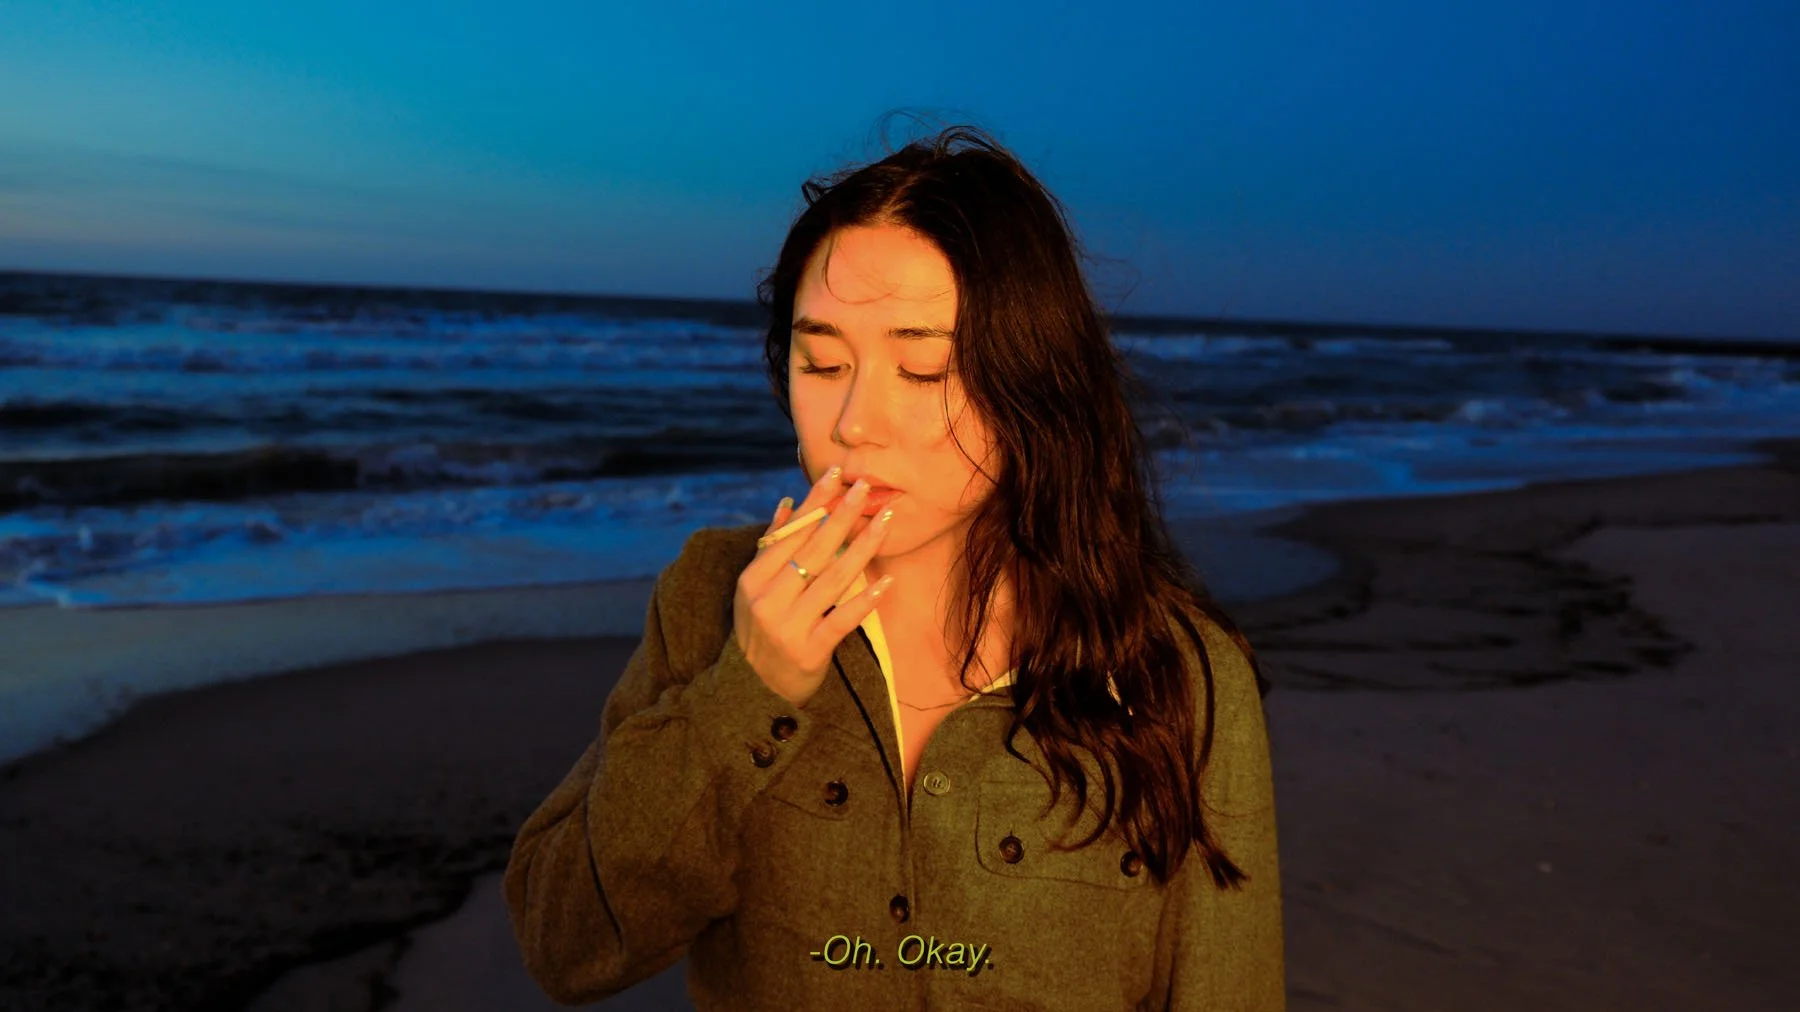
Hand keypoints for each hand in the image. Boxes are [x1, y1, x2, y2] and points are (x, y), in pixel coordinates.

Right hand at [733, 468, 897, 707]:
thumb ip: (771, 546)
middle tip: (866, 486)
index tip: (836, 474)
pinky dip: (865, 599)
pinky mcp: (811, 650)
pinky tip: (886, 581)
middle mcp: (768, 600)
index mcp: (753, 580)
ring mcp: (790, 626)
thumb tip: (789, 503)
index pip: (790, 533)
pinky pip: (843, 620)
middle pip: (813, 550)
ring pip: (833, 578)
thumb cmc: (759, 631)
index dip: (815, 502)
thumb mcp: (753, 589)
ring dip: (863, 546)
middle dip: (842, 514)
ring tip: (885, 519)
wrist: (753, 691)